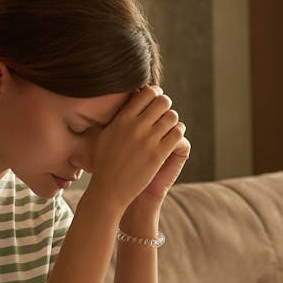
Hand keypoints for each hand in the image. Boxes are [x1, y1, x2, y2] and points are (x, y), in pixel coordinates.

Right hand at [86, 86, 183, 213]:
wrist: (110, 189)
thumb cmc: (104, 162)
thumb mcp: (104, 134)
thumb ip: (116, 116)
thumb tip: (126, 100)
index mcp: (122, 118)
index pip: (147, 93)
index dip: (155, 94)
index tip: (155, 100)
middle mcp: (135, 126)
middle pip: (163, 101)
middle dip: (165, 106)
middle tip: (164, 114)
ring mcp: (148, 140)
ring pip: (172, 116)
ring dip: (173, 120)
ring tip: (169, 126)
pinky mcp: (158, 154)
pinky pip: (177, 134)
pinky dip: (178, 133)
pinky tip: (173, 137)